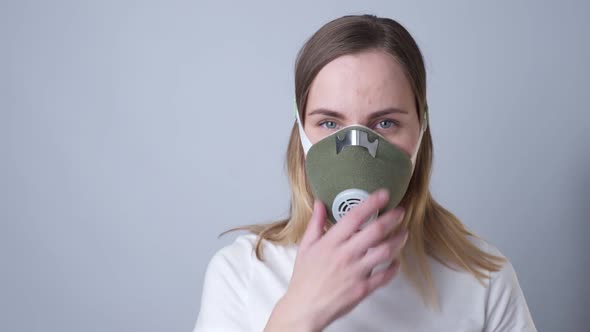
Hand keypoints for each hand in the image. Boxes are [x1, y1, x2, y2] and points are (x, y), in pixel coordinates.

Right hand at [264, 189, 407, 331]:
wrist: (305, 307)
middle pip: (375, 231)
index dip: (372, 203)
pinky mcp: (363, 288)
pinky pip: (385, 275)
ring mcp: (356, 272)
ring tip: (403, 233)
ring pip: (385, 251)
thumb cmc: (305, 279)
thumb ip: (315, 223)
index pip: (355, 216)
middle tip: (399, 212)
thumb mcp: (306, 247)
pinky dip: (394, 267)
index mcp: (331, 242)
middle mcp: (346, 255)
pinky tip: (396, 261)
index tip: (383, 195)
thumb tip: (319, 204)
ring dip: (398, 240)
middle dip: (392, 218)